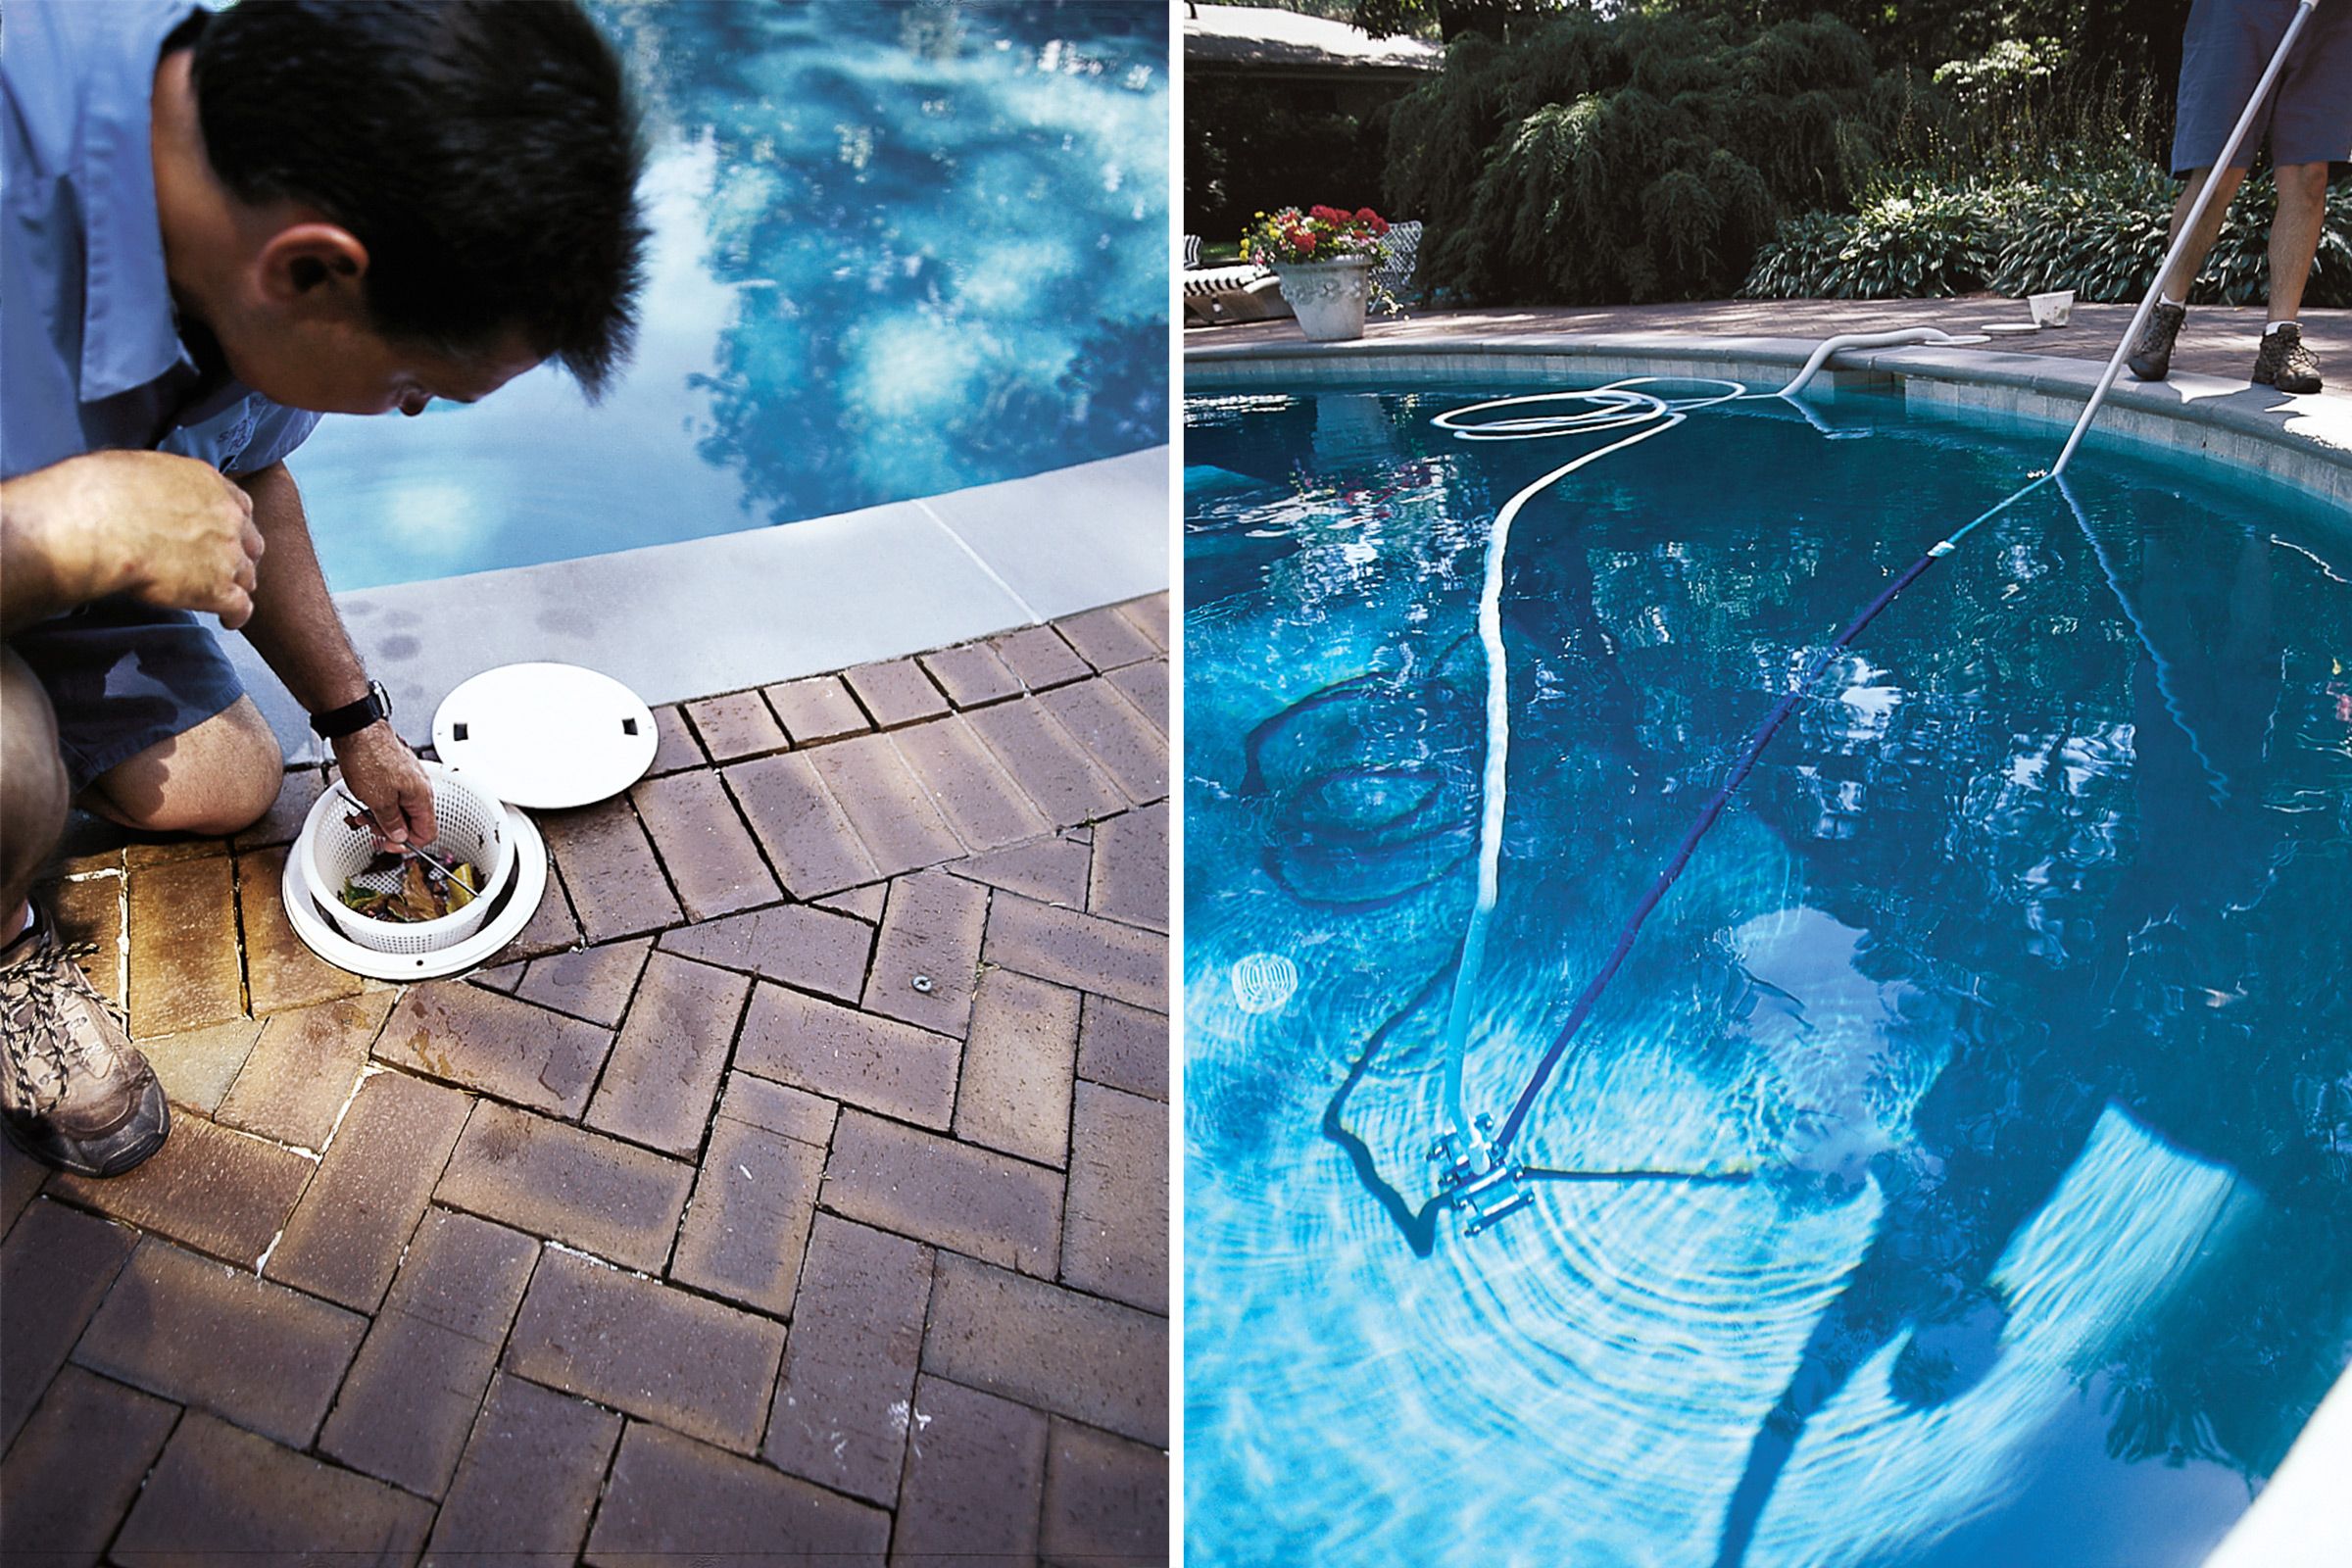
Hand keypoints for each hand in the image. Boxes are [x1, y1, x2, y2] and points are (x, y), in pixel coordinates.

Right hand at [16, 451, 265, 626]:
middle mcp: (227, 518)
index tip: (221, 533)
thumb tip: (140, 488)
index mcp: (209, 484)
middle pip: (248, 542)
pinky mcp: (217, 589)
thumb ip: (157, 481)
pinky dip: (236, 614)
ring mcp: (227, 555)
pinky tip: (228, 620)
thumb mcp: (136, 466)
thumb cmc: (100, 490)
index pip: (238, 506)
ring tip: (224, 594)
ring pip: (247, 575)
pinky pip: (240, 606)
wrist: (97, 523)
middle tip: (223, 565)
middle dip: (238, 554)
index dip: (231, 524)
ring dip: (237, 584)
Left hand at [333, 722, 436, 846]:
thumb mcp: (378, 800)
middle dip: (391, 830)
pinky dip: (379, 803)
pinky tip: (365, 802)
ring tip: (364, 817)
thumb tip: (398, 836)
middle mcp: (420, 787)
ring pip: (401, 808)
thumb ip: (391, 823)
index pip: (428, 832)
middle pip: (413, 821)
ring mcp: (408, 778)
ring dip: (382, 817)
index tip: (390, 845)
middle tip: (373, 831)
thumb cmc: (370, 757)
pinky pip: (393, 795)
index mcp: (422, 796)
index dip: (408, 844)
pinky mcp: (396, 771)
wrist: (358, 730)